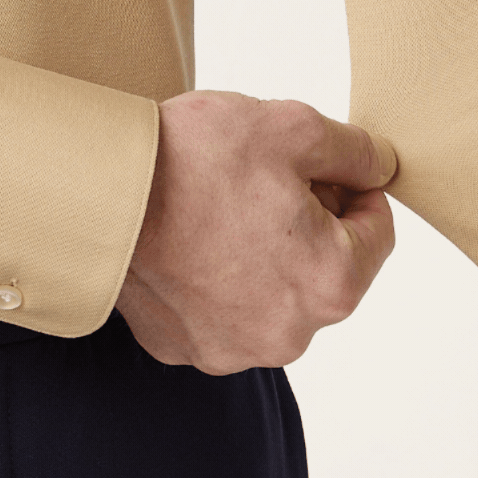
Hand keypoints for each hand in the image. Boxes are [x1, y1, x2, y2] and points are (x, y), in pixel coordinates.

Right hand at [115, 90, 397, 373]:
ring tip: (224, 209)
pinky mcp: (185, 347)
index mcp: (332, 285)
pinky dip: (220, 279)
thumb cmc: (195, 161)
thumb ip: (356, 151)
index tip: (324, 167)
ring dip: (267, 254)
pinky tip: (194, 240)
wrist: (96, 193)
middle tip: (266, 180)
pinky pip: (223, 310)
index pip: (378, 233)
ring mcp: (233, 349)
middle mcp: (290, 335)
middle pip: (328, 269)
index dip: (357, 189)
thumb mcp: (295, 128)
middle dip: (312, 223)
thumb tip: (381, 166)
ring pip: (276, 293)